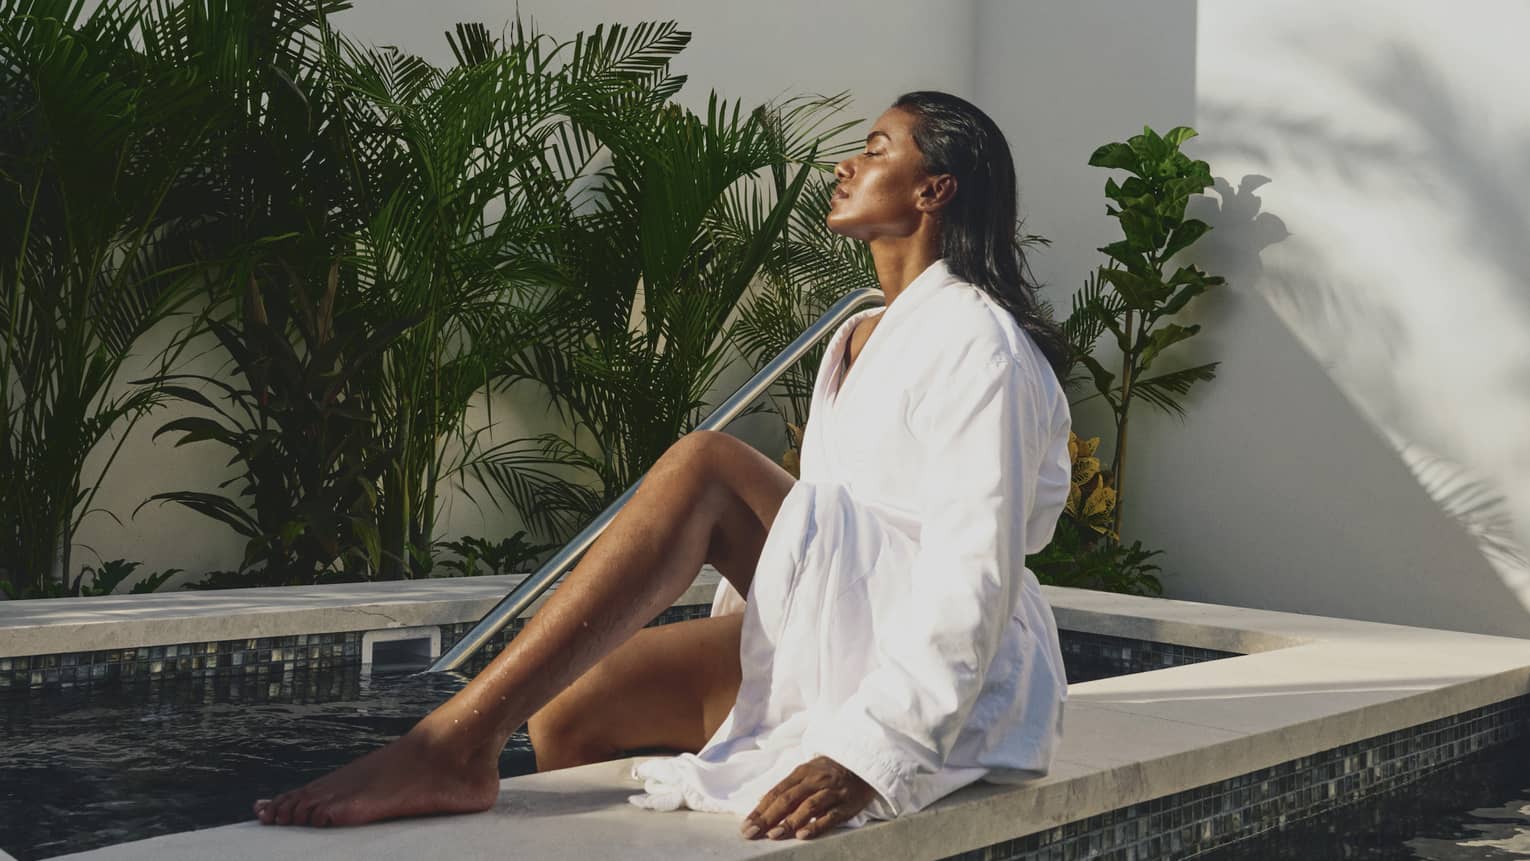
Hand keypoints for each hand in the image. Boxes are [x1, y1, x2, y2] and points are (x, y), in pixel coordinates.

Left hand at [740, 755, 875, 840]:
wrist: (864, 764)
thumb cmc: (830, 771)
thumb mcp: (807, 772)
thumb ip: (787, 787)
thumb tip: (761, 800)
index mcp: (802, 772)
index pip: (776, 792)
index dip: (760, 809)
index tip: (746, 825)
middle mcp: (815, 781)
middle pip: (788, 799)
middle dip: (767, 817)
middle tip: (751, 832)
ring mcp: (831, 792)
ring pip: (808, 806)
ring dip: (789, 821)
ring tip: (773, 834)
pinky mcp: (846, 804)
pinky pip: (830, 816)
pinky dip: (815, 825)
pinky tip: (803, 835)